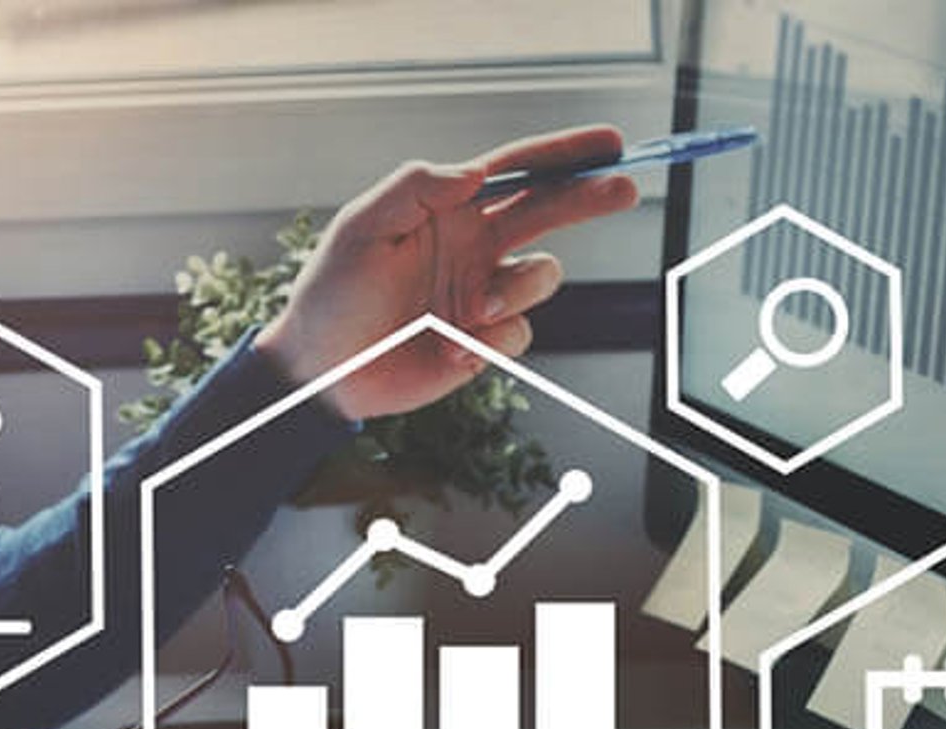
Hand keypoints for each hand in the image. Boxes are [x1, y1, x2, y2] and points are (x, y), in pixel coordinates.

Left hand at [255, 125, 637, 419]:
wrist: (322, 369)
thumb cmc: (332, 292)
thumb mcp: (362, 227)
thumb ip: (415, 189)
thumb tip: (474, 172)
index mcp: (448, 210)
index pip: (515, 172)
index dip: (562, 155)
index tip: (607, 143)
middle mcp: (473, 246)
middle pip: (548, 212)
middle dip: (588, 197)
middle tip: (623, 186)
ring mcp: (481, 294)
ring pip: (541, 279)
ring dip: (519, 290)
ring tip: (474, 309)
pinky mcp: (482, 342)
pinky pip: (518, 333)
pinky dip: (492, 339)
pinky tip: (450, 349)